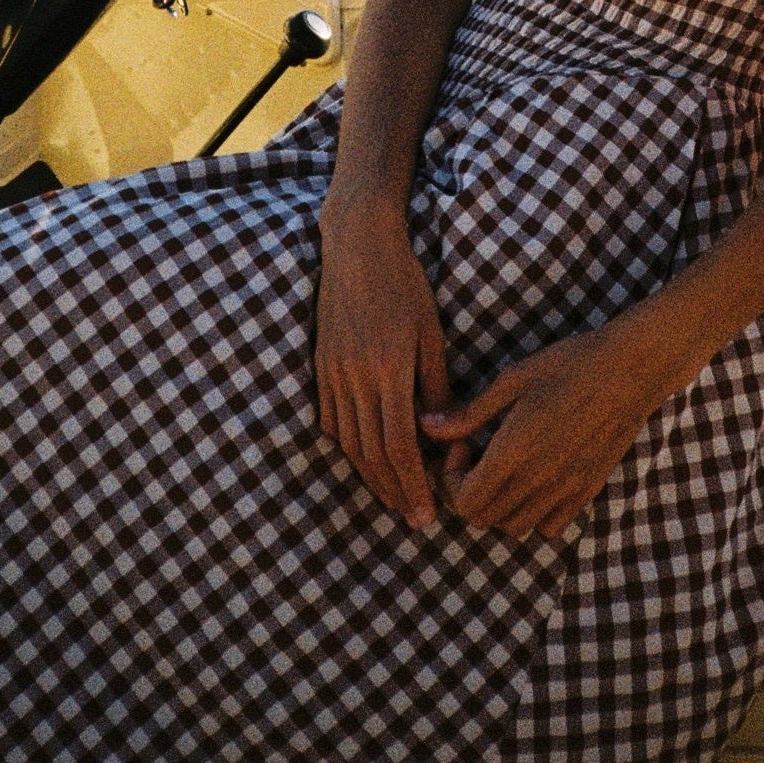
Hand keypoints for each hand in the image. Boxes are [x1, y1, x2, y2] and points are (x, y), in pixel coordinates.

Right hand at [314, 204, 448, 530]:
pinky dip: (347, 445)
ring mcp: (333, 372)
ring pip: (348, 441)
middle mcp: (355, 377)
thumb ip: (436, 385)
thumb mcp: (431, 332)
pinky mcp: (321, 365)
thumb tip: (442, 434)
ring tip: (392, 497)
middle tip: (413, 518)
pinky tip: (364, 458)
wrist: (357, 243)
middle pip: (372, 453)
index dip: (412, 485)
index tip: (427, 514)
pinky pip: (330, 418)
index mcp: (389, 369)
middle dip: (393, 492)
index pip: (399, 446)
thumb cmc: (404, 282)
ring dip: (370, 476)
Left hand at [420, 305, 682, 539]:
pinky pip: (549, 527)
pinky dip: (532, 514)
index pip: (465, 502)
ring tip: (502, 467)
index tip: (462, 444)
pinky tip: (533, 478)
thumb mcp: (512, 380)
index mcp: (515, 452)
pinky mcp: (587, 491)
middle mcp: (539, 480)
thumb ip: (468, 413)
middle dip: (468, 491)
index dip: (449, 479)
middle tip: (475, 455)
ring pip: (514, 527)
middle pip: (484, 519)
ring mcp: (566, 491)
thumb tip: (426, 427)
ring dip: (497, 505)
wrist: (629, 371)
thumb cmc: (568, 364)